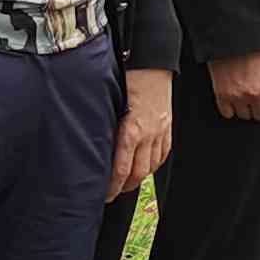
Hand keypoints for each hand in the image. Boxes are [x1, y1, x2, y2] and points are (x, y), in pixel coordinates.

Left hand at [109, 67, 172, 200]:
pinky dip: (152, 165)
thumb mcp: (109, 103)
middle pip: (137, 174)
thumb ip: (105, 126)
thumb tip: (91, 146)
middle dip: (123, 188)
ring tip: (125, 183)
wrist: (151, 63)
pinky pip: (162, 156)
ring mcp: (160, 133)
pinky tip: (144, 167)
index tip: (103, 195)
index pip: (121, 170)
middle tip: (111, 193)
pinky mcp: (168, 129)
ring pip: (150, 167)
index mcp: (130, 131)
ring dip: (137, 179)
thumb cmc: (126, 78)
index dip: (112, 187)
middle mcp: (147, 136)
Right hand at [209, 48, 259, 122]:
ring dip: (245, 108)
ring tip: (243, 96)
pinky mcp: (222, 96)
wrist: (231, 38)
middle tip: (256, 98)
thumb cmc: (255, 47)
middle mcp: (257, 94)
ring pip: (245, 116)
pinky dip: (229, 109)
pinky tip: (231, 99)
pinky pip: (228, 114)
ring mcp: (239, 96)